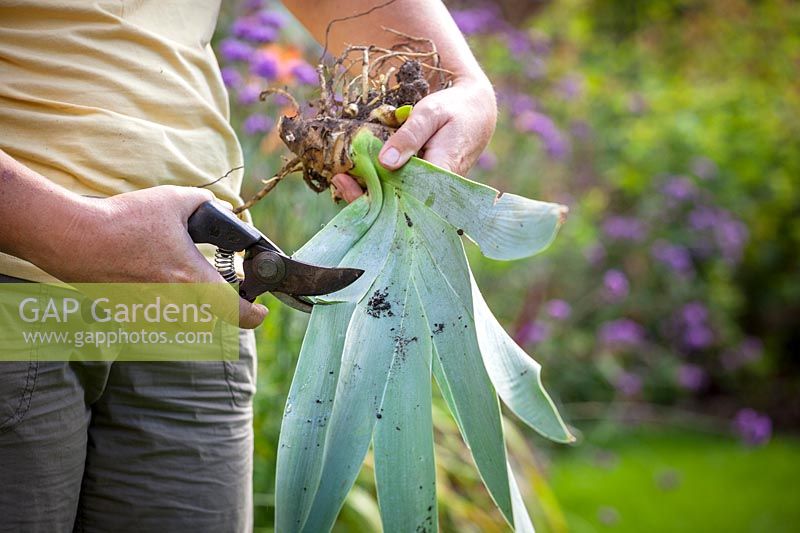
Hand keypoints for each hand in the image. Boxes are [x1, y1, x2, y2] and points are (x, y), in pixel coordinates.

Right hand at [33, 186, 267, 328]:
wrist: (74, 240)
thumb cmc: (124, 220)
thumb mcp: (172, 200)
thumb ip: (204, 203)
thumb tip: (220, 206)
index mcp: (192, 279)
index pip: (235, 312)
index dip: (254, 316)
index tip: (261, 311)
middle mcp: (175, 303)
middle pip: (212, 318)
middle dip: (223, 306)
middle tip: (223, 289)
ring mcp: (151, 312)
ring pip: (185, 320)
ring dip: (193, 306)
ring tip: (183, 280)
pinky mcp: (129, 313)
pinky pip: (158, 317)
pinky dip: (164, 305)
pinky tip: (152, 280)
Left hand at [331, 76, 497, 202]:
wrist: (477, 109)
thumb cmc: (456, 108)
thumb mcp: (430, 113)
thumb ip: (409, 136)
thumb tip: (385, 162)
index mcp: (442, 174)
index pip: (407, 198)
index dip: (377, 197)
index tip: (351, 186)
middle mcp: (435, 188)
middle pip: (398, 204)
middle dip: (367, 197)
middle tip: (339, 181)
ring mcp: (429, 187)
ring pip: (397, 197)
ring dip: (370, 190)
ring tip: (341, 178)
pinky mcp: (423, 182)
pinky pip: (400, 188)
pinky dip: (379, 182)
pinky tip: (357, 175)